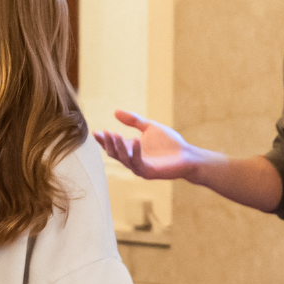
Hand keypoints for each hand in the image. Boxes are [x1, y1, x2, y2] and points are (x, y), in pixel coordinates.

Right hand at [95, 111, 210, 182]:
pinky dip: (135, 151)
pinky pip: (137, 162)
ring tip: (115, 134)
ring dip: (118, 146)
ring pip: (123, 158)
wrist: (187, 155)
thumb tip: (115, 111)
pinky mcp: (148, 172)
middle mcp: (132, 161)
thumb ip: (133, 120)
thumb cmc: (170, 143)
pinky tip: (135, 140)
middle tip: (105, 132)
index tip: (95, 132)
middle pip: (114, 154)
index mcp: (131, 151)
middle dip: (108, 143)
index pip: (113, 146)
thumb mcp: (149, 127)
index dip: (103, 140)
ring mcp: (139, 168)